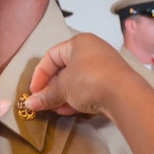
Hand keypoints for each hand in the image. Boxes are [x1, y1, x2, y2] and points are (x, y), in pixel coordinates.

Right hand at [24, 34, 140, 117]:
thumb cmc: (89, 81)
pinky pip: (88, 88)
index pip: (51, 56)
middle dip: (51, 88)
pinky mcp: (112, 81)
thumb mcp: (62, 88)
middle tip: (43, 103)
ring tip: (55, 109)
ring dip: (63, 95)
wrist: (124, 95)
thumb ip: (45, 96)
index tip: (34, 92)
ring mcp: (104, 66)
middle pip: (63, 69)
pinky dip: (76, 98)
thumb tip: (29, 105)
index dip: (39, 75)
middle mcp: (92, 50)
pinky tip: (69, 111)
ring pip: (76, 80)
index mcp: (79, 43)